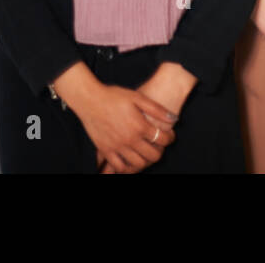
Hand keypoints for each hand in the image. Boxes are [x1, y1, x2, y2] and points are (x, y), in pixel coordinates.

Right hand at [53, 63, 176, 173]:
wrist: (90, 100)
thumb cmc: (114, 96)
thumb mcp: (138, 97)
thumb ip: (157, 110)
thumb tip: (174, 118)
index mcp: (140, 126)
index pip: (163, 140)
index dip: (170, 138)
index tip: (170, 136)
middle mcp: (129, 139)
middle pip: (153, 156)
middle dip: (160, 151)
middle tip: (159, 145)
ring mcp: (117, 147)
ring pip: (138, 164)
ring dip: (146, 160)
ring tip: (146, 152)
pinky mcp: (105, 150)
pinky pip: (119, 167)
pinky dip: (127, 167)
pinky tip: (131, 160)